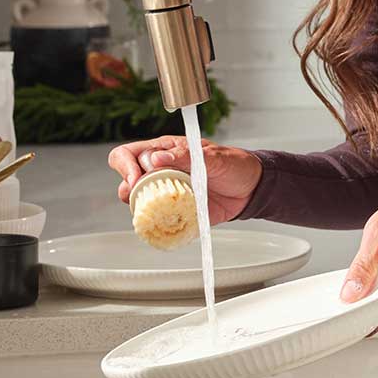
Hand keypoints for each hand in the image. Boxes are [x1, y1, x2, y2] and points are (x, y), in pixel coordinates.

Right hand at [107, 136, 262, 224]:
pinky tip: (170, 223)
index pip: (128, 154)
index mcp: (165, 151)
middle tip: (149, 195)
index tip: (138, 178)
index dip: (126, 165)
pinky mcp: (174, 213)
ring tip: (161, 209)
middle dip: (130, 189)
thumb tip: (157, 158)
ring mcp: (165, 194)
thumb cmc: (233, 165)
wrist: (250, 189)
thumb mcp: (213, 156)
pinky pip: (156, 221)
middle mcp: (160, 172)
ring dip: (142, 208)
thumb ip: (185, 155)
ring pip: (137, 203)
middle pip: (126, 181)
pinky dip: (157, 225)